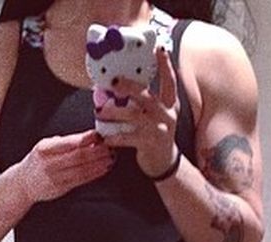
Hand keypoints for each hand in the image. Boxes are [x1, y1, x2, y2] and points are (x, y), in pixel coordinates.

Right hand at [19, 130, 114, 201]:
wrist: (24, 184)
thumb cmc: (38, 161)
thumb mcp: (45, 146)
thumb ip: (64, 142)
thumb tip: (89, 137)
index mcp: (45, 149)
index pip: (70, 143)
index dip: (87, 139)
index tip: (99, 135)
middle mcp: (50, 164)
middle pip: (78, 156)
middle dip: (96, 151)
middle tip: (109, 147)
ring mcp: (55, 178)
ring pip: (82, 169)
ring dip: (99, 163)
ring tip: (111, 157)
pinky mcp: (61, 189)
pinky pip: (81, 180)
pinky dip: (94, 174)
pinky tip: (103, 168)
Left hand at [97, 46, 179, 177]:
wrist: (164, 163)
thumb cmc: (156, 135)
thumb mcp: (157, 115)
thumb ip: (146, 101)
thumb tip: (123, 85)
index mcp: (170, 104)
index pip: (170, 80)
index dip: (165, 64)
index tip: (159, 48)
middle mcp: (167, 114)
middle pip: (147, 96)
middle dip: (130, 86)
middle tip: (115, 81)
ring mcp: (159, 129)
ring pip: (134, 116)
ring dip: (115, 112)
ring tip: (100, 111)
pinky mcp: (150, 144)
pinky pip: (128, 138)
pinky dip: (114, 137)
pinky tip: (104, 136)